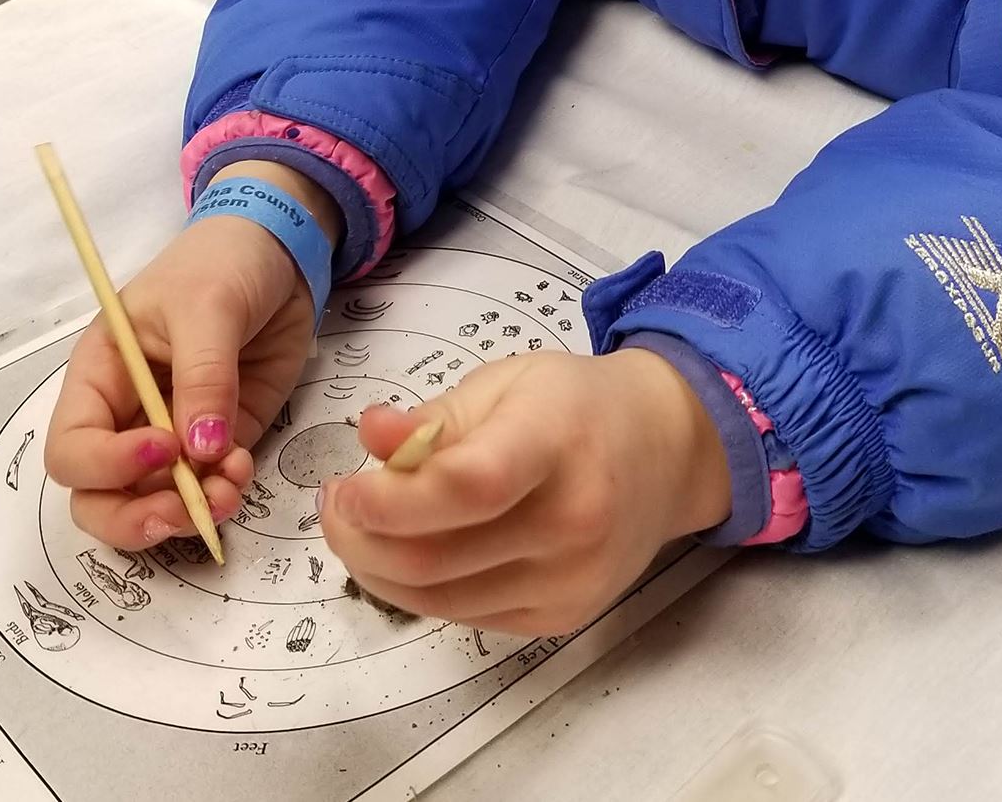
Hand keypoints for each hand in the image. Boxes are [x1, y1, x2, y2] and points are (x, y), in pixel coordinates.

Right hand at [43, 184, 324, 548]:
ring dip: (186, 512)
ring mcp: (173, 434)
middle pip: (98, 496)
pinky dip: (221, 494)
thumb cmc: (222, 262)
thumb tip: (201, 451)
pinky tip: (241, 471)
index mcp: (101, 375)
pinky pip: (206, 489)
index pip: (73, 446)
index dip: (107, 464)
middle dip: (135, 517)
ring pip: (151, 504)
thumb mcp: (207, 306)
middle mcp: (126, 416)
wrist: (281, 252)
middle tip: (184, 512)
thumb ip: (204, 375)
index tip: (165, 448)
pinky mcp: (218, 441)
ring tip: (228, 490)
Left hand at [317, 347, 731, 637]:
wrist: (667, 451)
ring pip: (439, 599)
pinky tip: (412, 549)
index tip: (343, 488)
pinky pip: (465, 614)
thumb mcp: (507, 383)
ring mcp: (570, 581)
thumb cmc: (577, 404)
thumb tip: (369, 436)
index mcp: (556, 442)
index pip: (469, 485)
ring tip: (361, 525)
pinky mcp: (561, 618)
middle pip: (437, 557)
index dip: (392, 499)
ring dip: (379, 568)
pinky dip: (421, 588)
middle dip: (361, 540)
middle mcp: (572, 522)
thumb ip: (435, 417)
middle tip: (335, 504)